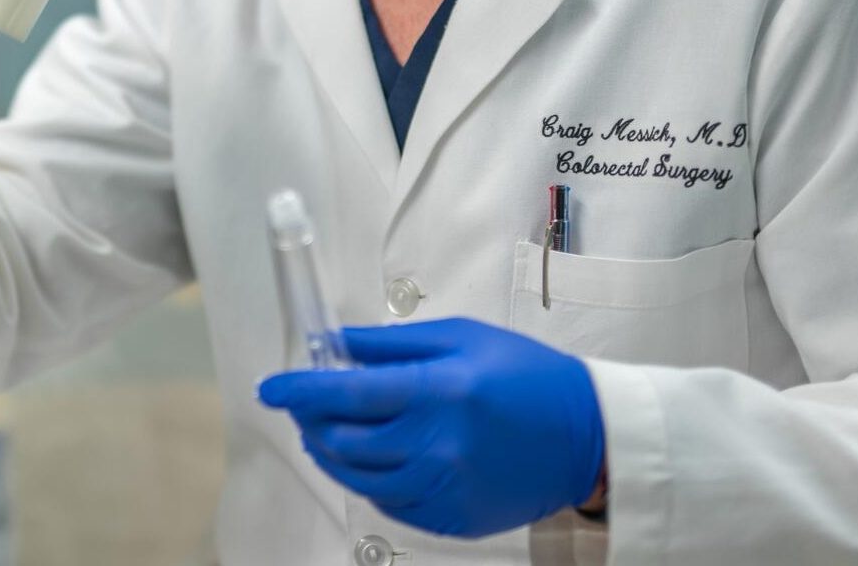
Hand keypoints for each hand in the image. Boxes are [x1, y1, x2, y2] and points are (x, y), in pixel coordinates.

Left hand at [258, 317, 603, 538]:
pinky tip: (373, 456)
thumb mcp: (460, 338)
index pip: (346, 392)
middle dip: (311, 422)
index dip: (299, 390)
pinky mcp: (452, 518)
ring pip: (358, 477)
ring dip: (331, 453)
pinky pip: (389, 502)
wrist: (587, 437)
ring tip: (328, 431)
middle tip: (303, 405)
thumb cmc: (527, 377)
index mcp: (437, 390)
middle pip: (342, 441)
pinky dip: (368, 478)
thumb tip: (337, 345)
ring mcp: (444, 486)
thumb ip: (391, 344)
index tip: (271, 388)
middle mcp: (436, 444)